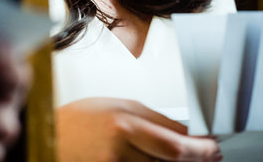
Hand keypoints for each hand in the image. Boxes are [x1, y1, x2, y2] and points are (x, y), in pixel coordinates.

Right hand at [56, 98, 221, 161]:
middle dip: (197, 159)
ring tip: (176, 156)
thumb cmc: (78, 120)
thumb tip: (187, 131)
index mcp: (124, 126)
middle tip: (208, 156)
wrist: (48, 138)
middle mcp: (121, 153)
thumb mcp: (117, 107)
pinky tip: (153, 161)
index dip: (202, 149)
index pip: (177, 144)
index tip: (214, 148)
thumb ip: (154, 120)